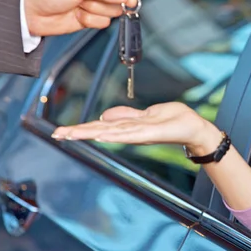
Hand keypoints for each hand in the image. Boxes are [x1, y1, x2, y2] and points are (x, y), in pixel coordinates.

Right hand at [51, 102, 221, 154]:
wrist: (194, 128)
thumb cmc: (173, 121)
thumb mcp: (145, 115)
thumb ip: (125, 116)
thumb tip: (104, 117)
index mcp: (128, 128)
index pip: (100, 127)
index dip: (80, 129)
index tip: (60, 131)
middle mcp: (131, 133)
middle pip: (100, 131)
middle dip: (78, 132)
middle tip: (57, 135)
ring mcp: (140, 134)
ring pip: (111, 133)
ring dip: (91, 133)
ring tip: (72, 134)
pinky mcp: (151, 132)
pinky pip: (131, 132)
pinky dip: (116, 134)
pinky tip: (102, 134)